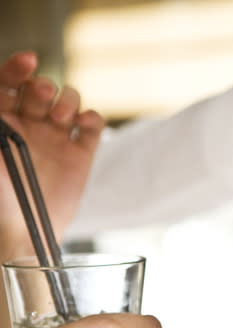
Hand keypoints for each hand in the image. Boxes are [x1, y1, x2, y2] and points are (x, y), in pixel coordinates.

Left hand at [0, 52, 103, 258]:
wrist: (22, 230)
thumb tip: (2, 88)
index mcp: (1, 121)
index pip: (8, 82)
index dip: (17, 68)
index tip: (27, 61)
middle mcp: (28, 125)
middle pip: (40, 88)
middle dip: (43, 87)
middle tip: (42, 98)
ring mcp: (55, 138)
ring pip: (68, 101)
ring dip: (67, 101)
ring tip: (61, 118)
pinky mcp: (80, 154)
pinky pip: (92, 125)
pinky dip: (90, 118)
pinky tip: (81, 125)